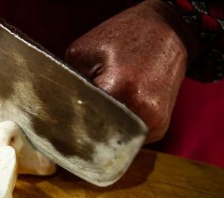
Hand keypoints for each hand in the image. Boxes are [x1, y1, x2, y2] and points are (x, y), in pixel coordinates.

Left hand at [65, 0, 196, 142]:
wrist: (169, 32)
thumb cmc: (124, 37)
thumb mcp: (84, 52)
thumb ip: (69, 83)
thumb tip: (56, 110)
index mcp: (118, 88)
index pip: (81, 120)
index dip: (66, 121)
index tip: (55, 123)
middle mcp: (139, 110)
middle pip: (97, 135)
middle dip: (83, 128)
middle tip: (73, 119)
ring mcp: (154, 123)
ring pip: (114, 140)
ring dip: (102, 131)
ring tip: (98, 112)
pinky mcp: (160, 128)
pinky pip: (130, 138)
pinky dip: (119, 129)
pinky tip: (117, 113)